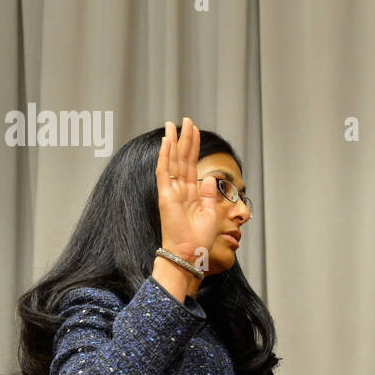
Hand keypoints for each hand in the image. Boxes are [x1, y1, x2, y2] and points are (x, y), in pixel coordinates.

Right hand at [155, 117, 218, 261]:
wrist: (190, 253)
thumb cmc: (199, 239)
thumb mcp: (209, 213)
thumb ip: (208, 194)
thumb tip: (209, 177)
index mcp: (190, 193)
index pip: (192, 165)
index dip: (193, 148)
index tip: (195, 131)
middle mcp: (179, 189)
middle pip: (182, 158)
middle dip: (185, 139)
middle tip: (186, 120)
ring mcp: (171, 191)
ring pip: (173, 160)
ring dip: (174, 142)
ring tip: (175, 124)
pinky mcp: (165, 195)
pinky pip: (164, 171)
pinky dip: (165, 155)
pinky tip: (167, 141)